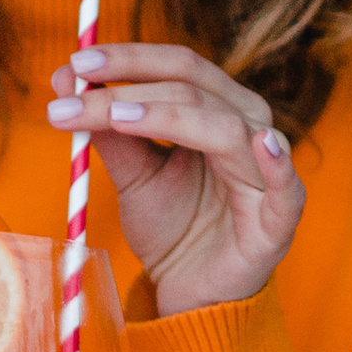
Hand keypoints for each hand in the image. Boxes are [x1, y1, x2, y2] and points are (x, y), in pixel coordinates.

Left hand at [45, 42, 302, 315]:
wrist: (190, 291)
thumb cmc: (172, 226)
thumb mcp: (132, 174)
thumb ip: (108, 130)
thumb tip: (66, 79)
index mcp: (216, 109)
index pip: (178, 67)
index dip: (130, 59)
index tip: (76, 63)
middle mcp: (247, 128)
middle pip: (195, 88)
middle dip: (132, 84)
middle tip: (77, 86)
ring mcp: (266, 170)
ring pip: (224, 127)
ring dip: (166, 116)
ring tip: (117, 117)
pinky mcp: (278, 218)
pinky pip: (285, 186)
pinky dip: (277, 163)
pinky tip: (260, 144)